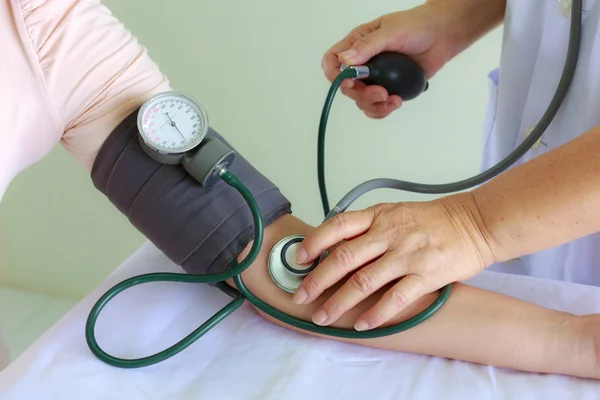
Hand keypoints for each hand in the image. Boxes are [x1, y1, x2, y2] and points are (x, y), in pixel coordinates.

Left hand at [292, 194, 494, 330]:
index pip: (338, 226)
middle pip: (344, 258)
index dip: (315, 242)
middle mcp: (389, 234)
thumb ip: (367, 227)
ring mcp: (407, 255)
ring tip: (324, 317)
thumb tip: (333, 246)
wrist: (474, 223)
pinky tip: (361, 324)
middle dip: (317, 280)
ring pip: (364, 281)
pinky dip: (376, 314)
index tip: (299, 259)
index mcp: (379, 216)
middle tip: (302, 296)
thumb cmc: (431, 220)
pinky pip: (395, 298)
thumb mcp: (394, 212)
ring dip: (339, 302)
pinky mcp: (426, 275)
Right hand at [322, 2, 457, 118]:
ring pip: (361, 100)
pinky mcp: (389, 88)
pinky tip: (396, 102)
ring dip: (374, 105)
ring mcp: (375, 77)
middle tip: (382, 92)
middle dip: (362, 94)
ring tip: (393, 99)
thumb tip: (345, 61)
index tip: (348, 82)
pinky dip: (383, 109)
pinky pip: (377, 106)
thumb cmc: (418, 26)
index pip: (332, 61)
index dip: (334, 75)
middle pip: (347, 87)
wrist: (443, 36)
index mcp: (357, 44)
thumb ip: (368, 46)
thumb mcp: (391, 31)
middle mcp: (363, 63)